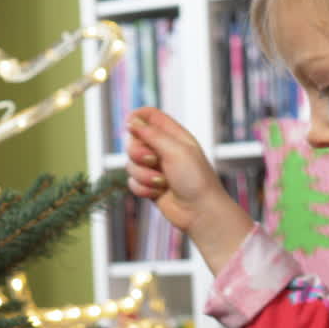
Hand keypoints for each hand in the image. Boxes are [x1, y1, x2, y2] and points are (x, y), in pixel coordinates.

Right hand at [125, 106, 228, 233]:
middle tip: (153, 161)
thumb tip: (131, 120)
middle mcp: (162, 149)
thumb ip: (151, 134)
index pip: (149, 116)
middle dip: (137, 153)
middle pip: (133, 140)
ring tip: (161, 183)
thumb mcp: (175, 150)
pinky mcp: (149, 185)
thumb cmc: (195, 179)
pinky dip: (143, 188)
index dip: (136, 117)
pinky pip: (132, 182)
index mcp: (173, 135)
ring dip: (143, 175)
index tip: (129, 125)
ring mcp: (154, 168)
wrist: (199, 211)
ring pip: (130, 164)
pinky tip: (158, 194)